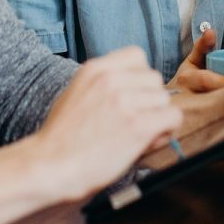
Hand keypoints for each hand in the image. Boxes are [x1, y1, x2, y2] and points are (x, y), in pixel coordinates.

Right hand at [30, 47, 180, 201]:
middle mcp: (111, 80)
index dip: (138, 77)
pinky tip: (148, 141)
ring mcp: (125, 101)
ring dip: (157, 116)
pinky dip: (166, 130)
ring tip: (138, 134)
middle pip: (154, 78)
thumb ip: (105, 86)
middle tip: (135, 120)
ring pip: (164, 99)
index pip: (137, 55)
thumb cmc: (61, 138)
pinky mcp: (138, 125)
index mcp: (95, 69)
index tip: (131, 96)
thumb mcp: (76, 94)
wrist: (50, 167)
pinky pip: (173, 117)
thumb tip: (138, 91)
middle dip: (149, 99)